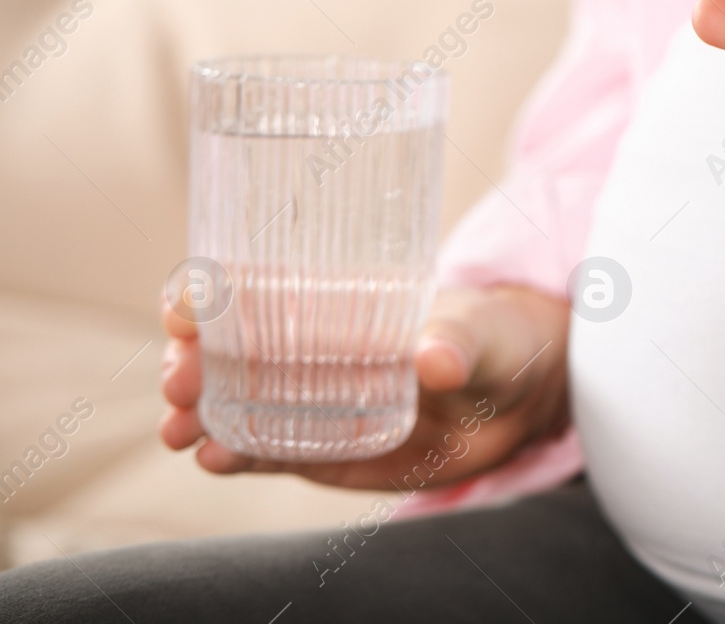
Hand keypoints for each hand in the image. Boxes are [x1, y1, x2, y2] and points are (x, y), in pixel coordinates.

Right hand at [160, 285, 569, 489]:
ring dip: (199, 414)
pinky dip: (237, 455)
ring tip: (180, 430)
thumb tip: (436, 362)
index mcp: (335, 300)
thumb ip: (458, 346)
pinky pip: (270, 452)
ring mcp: (313, 401)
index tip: (182, 310)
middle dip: (193, 362)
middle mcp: (311, 349)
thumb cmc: (494, 338)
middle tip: (181, 381)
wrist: (521, 397)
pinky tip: (213, 459)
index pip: (253, 290)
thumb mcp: (480, 334)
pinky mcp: (327, 449)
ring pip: (236, 405)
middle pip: (229, 351)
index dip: (208, 296)